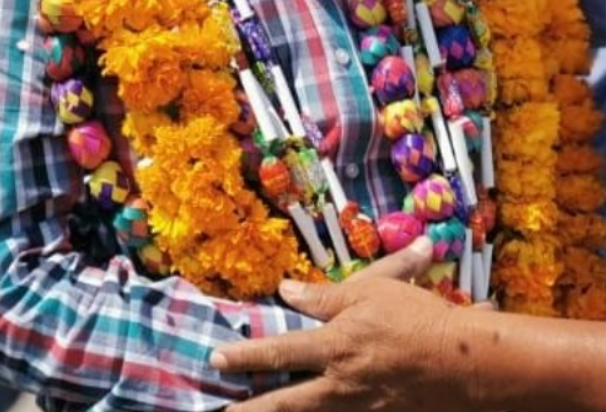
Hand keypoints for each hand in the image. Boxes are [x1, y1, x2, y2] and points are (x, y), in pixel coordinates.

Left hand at [209, 237, 483, 411]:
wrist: (476, 364)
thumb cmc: (422, 320)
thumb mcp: (372, 293)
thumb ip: (324, 296)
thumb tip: (285, 291)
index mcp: (336, 348)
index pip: (279, 351)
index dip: (245, 356)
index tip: (215, 358)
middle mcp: (342, 385)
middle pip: (286, 404)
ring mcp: (363, 409)